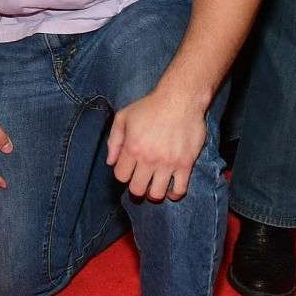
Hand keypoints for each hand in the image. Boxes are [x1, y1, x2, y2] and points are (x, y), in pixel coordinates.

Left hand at [105, 86, 207, 200]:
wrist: (180, 100)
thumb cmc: (150, 107)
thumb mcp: (124, 117)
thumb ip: (114, 140)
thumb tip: (110, 162)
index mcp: (132, 148)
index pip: (121, 176)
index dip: (123, 175)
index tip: (129, 170)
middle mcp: (148, 159)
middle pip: (137, 189)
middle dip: (136, 189)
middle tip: (140, 183)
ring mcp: (168, 163)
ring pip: (157, 194)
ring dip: (154, 194)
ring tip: (154, 188)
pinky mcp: (185, 164)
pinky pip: (180, 190)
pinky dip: (174, 195)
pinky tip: (171, 191)